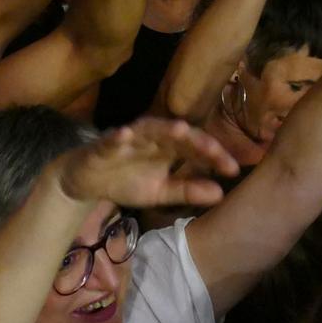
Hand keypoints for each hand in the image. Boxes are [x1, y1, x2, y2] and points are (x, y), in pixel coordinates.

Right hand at [55, 117, 239, 212]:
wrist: (87, 182)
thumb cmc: (127, 181)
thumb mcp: (160, 192)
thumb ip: (187, 191)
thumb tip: (221, 194)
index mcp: (168, 148)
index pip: (196, 148)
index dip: (214, 156)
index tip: (233, 168)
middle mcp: (152, 138)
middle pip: (177, 135)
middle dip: (196, 141)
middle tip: (216, 149)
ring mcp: (129, 139)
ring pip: (149, 130)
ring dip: (163, 128)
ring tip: (181, 130)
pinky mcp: (104, 144)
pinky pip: (112, 139)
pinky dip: (118, 136)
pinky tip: (125, 134)